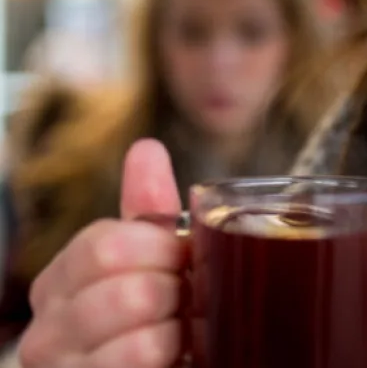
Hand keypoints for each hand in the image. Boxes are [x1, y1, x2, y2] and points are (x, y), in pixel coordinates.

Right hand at [19, 140, 186, 366]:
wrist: (167, 367)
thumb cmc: (156, 324)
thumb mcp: (154, 264)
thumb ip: (147, 213)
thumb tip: (145, 149)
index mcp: (60, 282)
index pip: (103, 245)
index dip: (161, 249)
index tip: (185, 258)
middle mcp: (46, 331)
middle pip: (124, 289)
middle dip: (176, 290)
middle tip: (191, 299)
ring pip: (137, 337)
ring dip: (180, 330)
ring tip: (186, 332)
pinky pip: (137, 365)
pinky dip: (171, 357)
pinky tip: (180, 356)